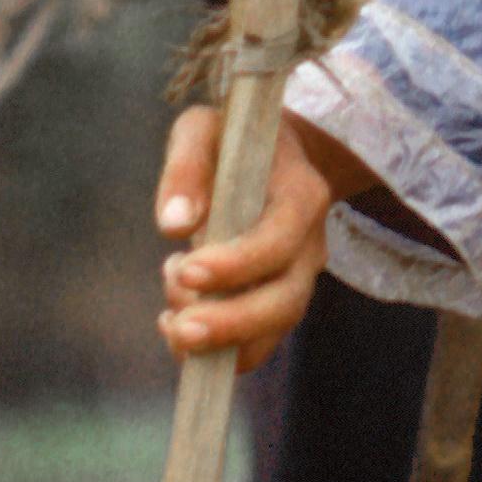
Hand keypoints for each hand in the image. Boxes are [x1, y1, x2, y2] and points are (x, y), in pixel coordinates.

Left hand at [155, 105, 382, 365]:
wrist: (271, 159)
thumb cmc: (230, 145)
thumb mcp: (202, 131)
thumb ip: (186, 167)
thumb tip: (173, 224)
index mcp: (302, 195)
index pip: (279, 240)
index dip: (236, 264)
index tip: (184, 268)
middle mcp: (310, 245)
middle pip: (286, 300)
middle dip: (231, 323)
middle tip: (178, 328)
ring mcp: (299, 279)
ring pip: (275, 329)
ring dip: (222, 342)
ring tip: (171, 325)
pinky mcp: (279, 302)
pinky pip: (259, 341)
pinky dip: (220, 350)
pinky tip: (176, 326)